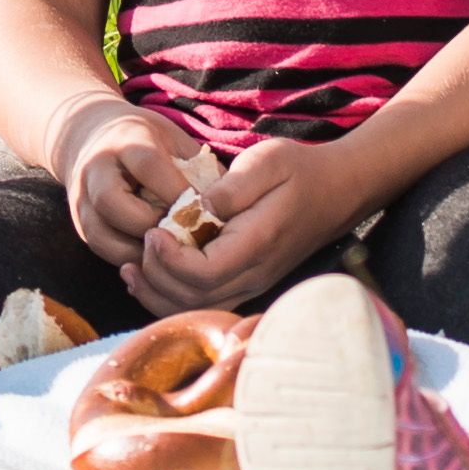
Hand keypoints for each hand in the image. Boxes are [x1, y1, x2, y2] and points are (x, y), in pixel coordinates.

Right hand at [47, 95, 199, 256]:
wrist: (90, 135)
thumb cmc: (145, 140)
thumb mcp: (173, 139)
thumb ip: (198, 169)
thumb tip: (232, 206)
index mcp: (126, 141)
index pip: (148, 166)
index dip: (178, 193)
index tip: (206, 212)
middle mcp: (95, 169)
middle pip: (114, 204)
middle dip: (153, 227)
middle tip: (184, 238)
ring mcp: (81, 199)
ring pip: (102, 236)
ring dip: (140, 252)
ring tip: (171, 256)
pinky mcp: (79, 223)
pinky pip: (101, 250)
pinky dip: (130, 260)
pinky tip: (155, 261)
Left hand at [131, 136, 363, 312]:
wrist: (337, 190)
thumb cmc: (300, 171)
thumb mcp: (267, 162)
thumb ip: (231, 187)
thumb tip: (195, 207)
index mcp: (256, 245)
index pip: (203, 274)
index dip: (169, 259)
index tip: (153, 230)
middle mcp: (254, 274)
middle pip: (193, 299)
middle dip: (156, 277)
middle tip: (138, 245)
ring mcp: (252, 283)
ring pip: (197, 308)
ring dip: (158, 294)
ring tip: (131, 268)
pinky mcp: (247, 282)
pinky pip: (205, 302)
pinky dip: (173, 296)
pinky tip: (152, 275)